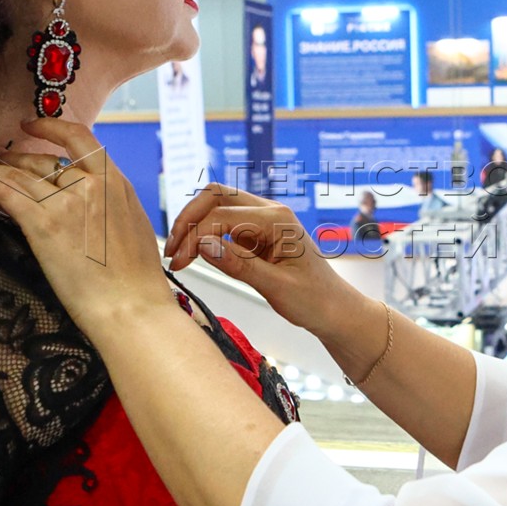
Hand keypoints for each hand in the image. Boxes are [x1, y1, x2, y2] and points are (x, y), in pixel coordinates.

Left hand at [0, 118, 176, 332]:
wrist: (131, 307)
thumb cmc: (136, 281)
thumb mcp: (131, 229)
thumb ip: (109, 207)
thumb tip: (91, 206)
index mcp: (116, 184)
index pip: (81, 139)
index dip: (51, 127)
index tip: (31, 125)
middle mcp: (91, 185)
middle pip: (43, 160)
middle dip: (13, 158)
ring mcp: (67, 202)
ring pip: (20, 176)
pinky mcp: (45, 224)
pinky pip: (8, 195)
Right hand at [162, 182, 356, 336]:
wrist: (334, 310)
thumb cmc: (314, 300)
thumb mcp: (276, 288)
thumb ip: (239, 265)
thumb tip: (203, 245)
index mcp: (278, 220)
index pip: (222, 216)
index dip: (194, 236)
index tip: (179, 262)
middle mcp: (270, 212)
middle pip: (216, 196)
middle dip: (188, 219)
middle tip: (172, 251)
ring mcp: (262, 220)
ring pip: (217, 205)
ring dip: (194, 224)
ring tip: (179, 255)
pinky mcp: (256, 233)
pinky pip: (224, 223)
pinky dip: (205, 235)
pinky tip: (194, 256)